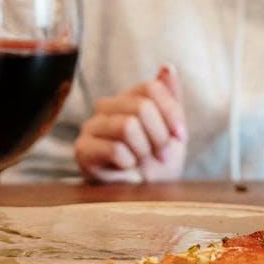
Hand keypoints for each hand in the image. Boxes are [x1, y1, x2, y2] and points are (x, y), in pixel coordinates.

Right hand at [74, 64, 187, 182]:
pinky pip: (116, 149)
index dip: (171, 112)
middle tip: (162, 155)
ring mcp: (91, 126)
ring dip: (144, 150)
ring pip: (128, 126)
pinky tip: (127, 168)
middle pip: (142, 106)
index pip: (152, 87)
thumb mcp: (173, 129)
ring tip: (144, 161)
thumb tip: (168, 66)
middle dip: (160, 136)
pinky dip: (130, 163)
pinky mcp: (83, 149)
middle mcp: (107, 106)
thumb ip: (171, 97)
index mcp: (128, 96)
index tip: (180, 136)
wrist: (145, 197)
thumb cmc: (159, 162)